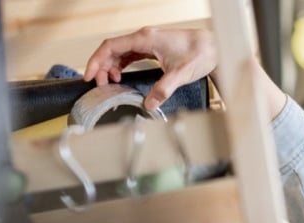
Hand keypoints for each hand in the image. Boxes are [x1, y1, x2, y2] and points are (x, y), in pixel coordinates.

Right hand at [84, 27, 217, 109]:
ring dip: (110, 67)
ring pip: (120, 52)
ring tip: (109, 83)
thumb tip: (149, 103)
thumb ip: (164, 89)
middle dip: (101, 67)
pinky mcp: (152, 48)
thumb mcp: (181, 74)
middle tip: (99, 86)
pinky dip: (121, 65)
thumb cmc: (200, 54)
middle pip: (112, 49)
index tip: (89, 76)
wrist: (214, 48)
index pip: (111, 46)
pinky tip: (121, 76)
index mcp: (145, 38)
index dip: (96, 61)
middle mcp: (144, 37)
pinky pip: (130, 54)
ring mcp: (148, 42)